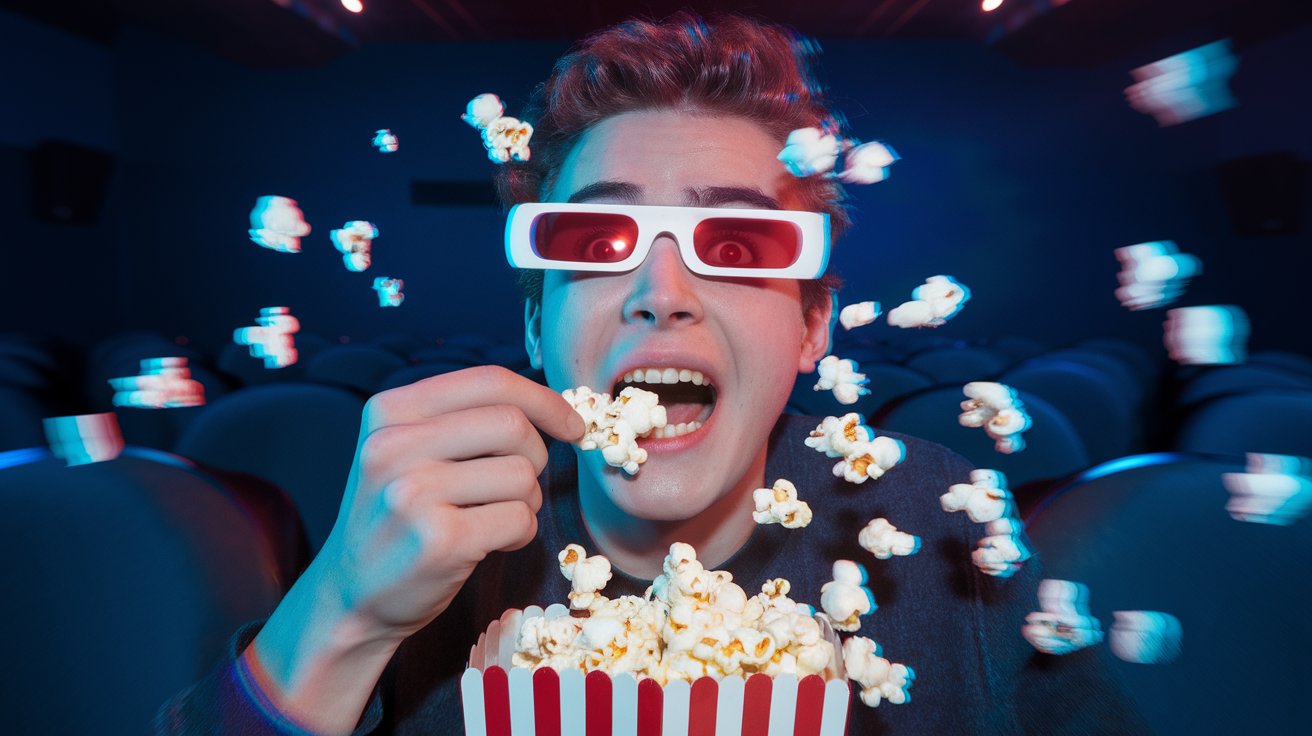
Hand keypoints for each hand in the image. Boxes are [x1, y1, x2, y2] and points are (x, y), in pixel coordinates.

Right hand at [246, 366, 581, 732]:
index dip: (545, 400)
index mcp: (390, 411)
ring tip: (495, 518)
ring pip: (522, 475)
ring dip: (527, 500)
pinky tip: (492, 543)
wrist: (349, 596)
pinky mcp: (438, 541)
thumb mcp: (405, 452)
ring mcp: (412, 494)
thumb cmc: (397, 519)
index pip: (489, 382)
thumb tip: (553, 406)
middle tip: (520, 485)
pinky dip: (521, 533)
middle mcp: (393, 445)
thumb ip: (461, 419)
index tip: (572, 426)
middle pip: (512, 424)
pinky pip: (519, 519)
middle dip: (536, 456)